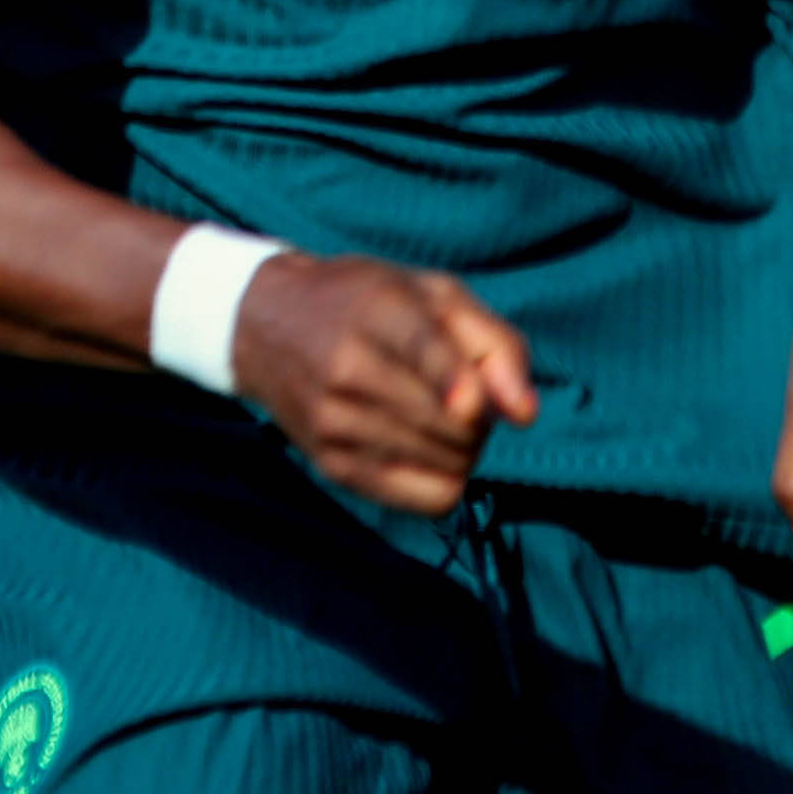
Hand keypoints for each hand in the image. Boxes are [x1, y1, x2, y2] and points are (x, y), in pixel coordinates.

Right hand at [231, 254, 537, 514]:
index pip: (420, 350)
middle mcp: (348, 368)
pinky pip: (423, 499)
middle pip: (450, 422)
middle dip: (481, 418)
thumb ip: (495, 344)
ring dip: (466, 449)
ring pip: (445, 463)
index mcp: (377, 309)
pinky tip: (431, 452)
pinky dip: (446, 480)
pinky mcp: (331, 464)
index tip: (471, 405)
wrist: (266, 324)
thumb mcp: (434, 294)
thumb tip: (526, 415)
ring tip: (444, 420)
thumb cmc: (368, 303)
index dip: (455, 382)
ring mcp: (334, 422)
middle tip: (467, 397)